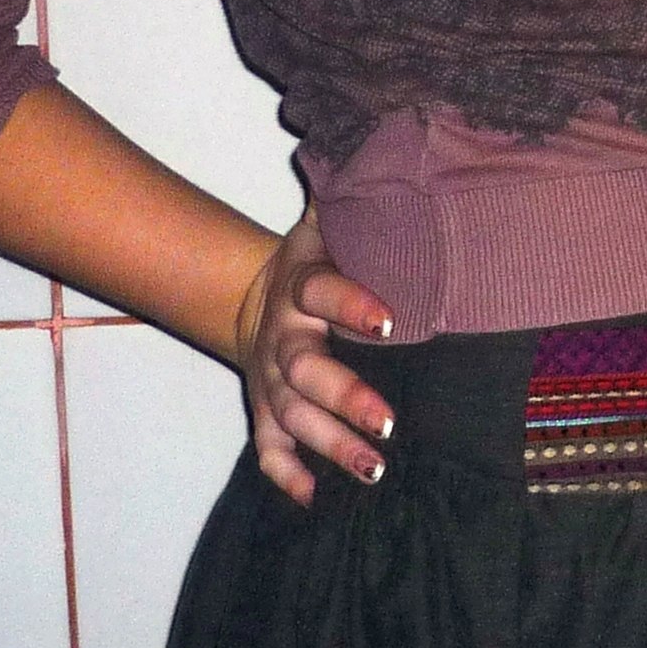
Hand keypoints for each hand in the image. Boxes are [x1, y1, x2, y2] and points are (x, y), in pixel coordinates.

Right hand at [233, 204, 395, 506]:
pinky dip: (285, 474)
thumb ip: (357, 197)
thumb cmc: (317, 260)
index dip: (351, 305)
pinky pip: (267, 446)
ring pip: (291, 415)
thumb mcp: (330, 223)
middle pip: (304, 369)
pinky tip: (314, 497)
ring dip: (328, 444)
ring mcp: (269, 378)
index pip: (322, 291)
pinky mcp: (265, 409)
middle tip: (388, 423)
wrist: (257, 294)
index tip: (389, 321)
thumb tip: (390, 149)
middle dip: (342, 398)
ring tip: (372, 470)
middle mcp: (281, 335)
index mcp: (300, 283)